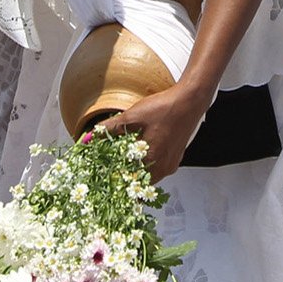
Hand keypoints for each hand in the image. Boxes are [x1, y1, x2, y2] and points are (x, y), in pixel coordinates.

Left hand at [94, 81, 213, 181]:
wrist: (190, 100)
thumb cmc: (165, 108)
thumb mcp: (132, 117)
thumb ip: (110, 128)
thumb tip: (92, 134)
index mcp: (153, 162)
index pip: (129, 181)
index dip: (114, 178)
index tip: (103, 174)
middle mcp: (164, 168)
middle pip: (139, 180)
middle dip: (124, 174)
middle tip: (110, 165)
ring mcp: (172, 163)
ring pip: (149, 174)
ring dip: (136, 168)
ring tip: (122, 157)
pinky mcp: (176, 156)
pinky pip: (158, 166)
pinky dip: (147, 161)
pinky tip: (140, 149)